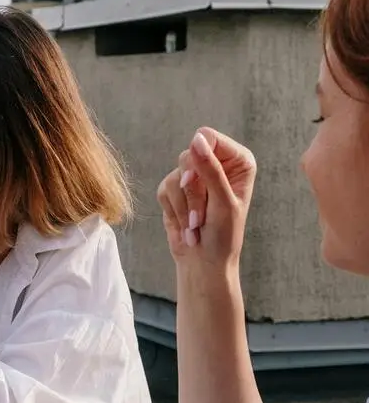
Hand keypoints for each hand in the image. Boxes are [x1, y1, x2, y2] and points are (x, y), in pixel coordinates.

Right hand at [157, 126, 256, 270]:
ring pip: (175, 175)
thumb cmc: (223, 236)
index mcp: (238, 161)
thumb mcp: (222, 202)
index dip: (199, 157)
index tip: (198, 181)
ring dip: (183, 206)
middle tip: (201, 215)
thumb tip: (196, 139)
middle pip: (189, 156)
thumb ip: (210, 170)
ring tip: (196, 226)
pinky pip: (164, 188)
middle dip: (191, 190)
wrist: (204, 263)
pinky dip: (173, 210)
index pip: (210, 138)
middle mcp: (217, 164)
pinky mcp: (176, 189)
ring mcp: (195, 176)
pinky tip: (186, 225)